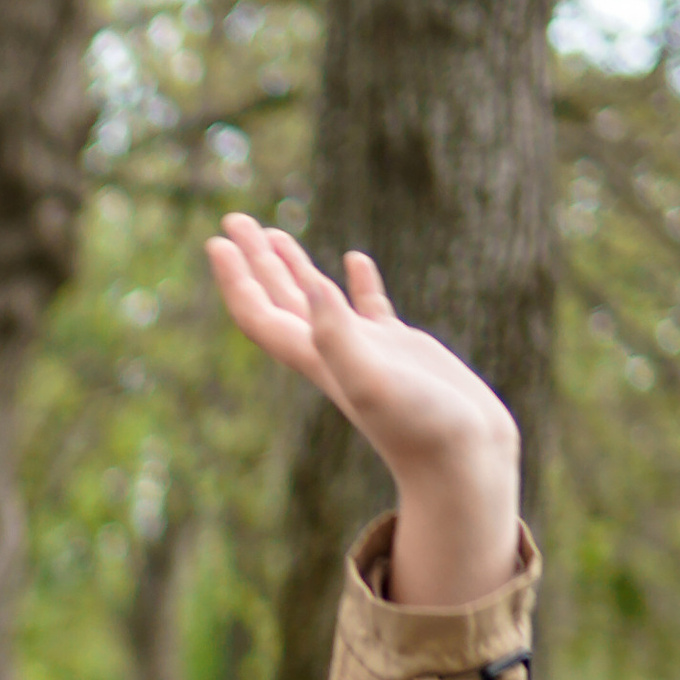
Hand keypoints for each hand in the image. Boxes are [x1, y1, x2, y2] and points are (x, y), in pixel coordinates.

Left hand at [205, 215, 521, 609]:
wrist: (462, 460)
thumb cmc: (418, 426)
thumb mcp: (371, 378)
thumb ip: (337, 334)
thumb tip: (312, 285)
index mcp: (315, 358)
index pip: (260, 314)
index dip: (236, 279)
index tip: (217, 239)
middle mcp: (331, 352)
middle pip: (279, 299)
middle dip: (255, 260)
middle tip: (233, 219)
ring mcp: (366, 349)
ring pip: (317, 299)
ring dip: (293, 267)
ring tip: (273, 234)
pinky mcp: (400, 350)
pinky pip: (371, 308)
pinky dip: (358, 281)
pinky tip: (355, 259)